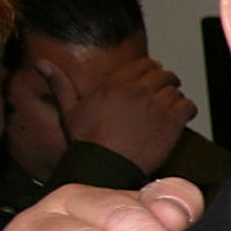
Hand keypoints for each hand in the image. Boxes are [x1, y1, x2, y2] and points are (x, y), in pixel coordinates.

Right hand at [48, 54, 195, 173]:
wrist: (104, 166)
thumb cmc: (86, 142)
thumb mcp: (69, 110)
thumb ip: (60, 83)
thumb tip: (42, 63)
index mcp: (115, 83)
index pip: (144, 64)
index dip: (151, 71)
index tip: (152, 81)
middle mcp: (136, 89)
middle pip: (163, 74)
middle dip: (165, 82)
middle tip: (165, 93)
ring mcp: (155, 104)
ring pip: (175, 89)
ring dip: (175, 97)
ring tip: (171, 108)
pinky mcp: (170, 121)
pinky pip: (188, 106)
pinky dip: (187, 110)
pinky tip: (181, 118)